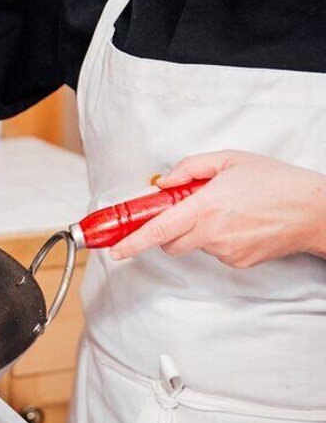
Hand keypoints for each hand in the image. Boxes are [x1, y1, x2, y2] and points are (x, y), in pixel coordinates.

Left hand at [110, 150, 325, 267]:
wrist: (314, 210)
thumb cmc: (275, 182)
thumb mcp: (229, 160)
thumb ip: (189, 168)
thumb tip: (163, 182)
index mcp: (206, 207)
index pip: (159, 229)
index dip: (134, 241)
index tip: (116, 250)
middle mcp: (212, 233)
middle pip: (170, 242)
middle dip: (168, 230)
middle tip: (187, 210)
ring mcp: (225, 251)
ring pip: (193, 246)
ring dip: (197, 232)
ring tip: (225, 212)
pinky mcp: (238, 262)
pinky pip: (214, 252)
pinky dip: (217, 240)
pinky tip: (238, 224)